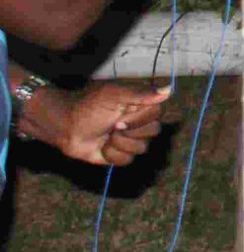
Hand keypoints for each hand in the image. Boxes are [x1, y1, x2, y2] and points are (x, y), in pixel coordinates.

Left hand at [28, 82, 170, 165]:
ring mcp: (132, 139)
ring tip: (106, 136)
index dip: (140, 119)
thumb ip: (140, 93)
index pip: (158, 114)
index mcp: (141, 105)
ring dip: (119, 143)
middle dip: (130, 132)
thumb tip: (168, 90)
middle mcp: (140, 122)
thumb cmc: (88, 108)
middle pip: (154, 132)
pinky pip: (127, 160)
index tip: (121, 117)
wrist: (66, 128)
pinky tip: (102, 147)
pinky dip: (111, 154)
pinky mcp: (121, 155)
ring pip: (141, 148)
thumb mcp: (112, 95)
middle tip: (113, 126)